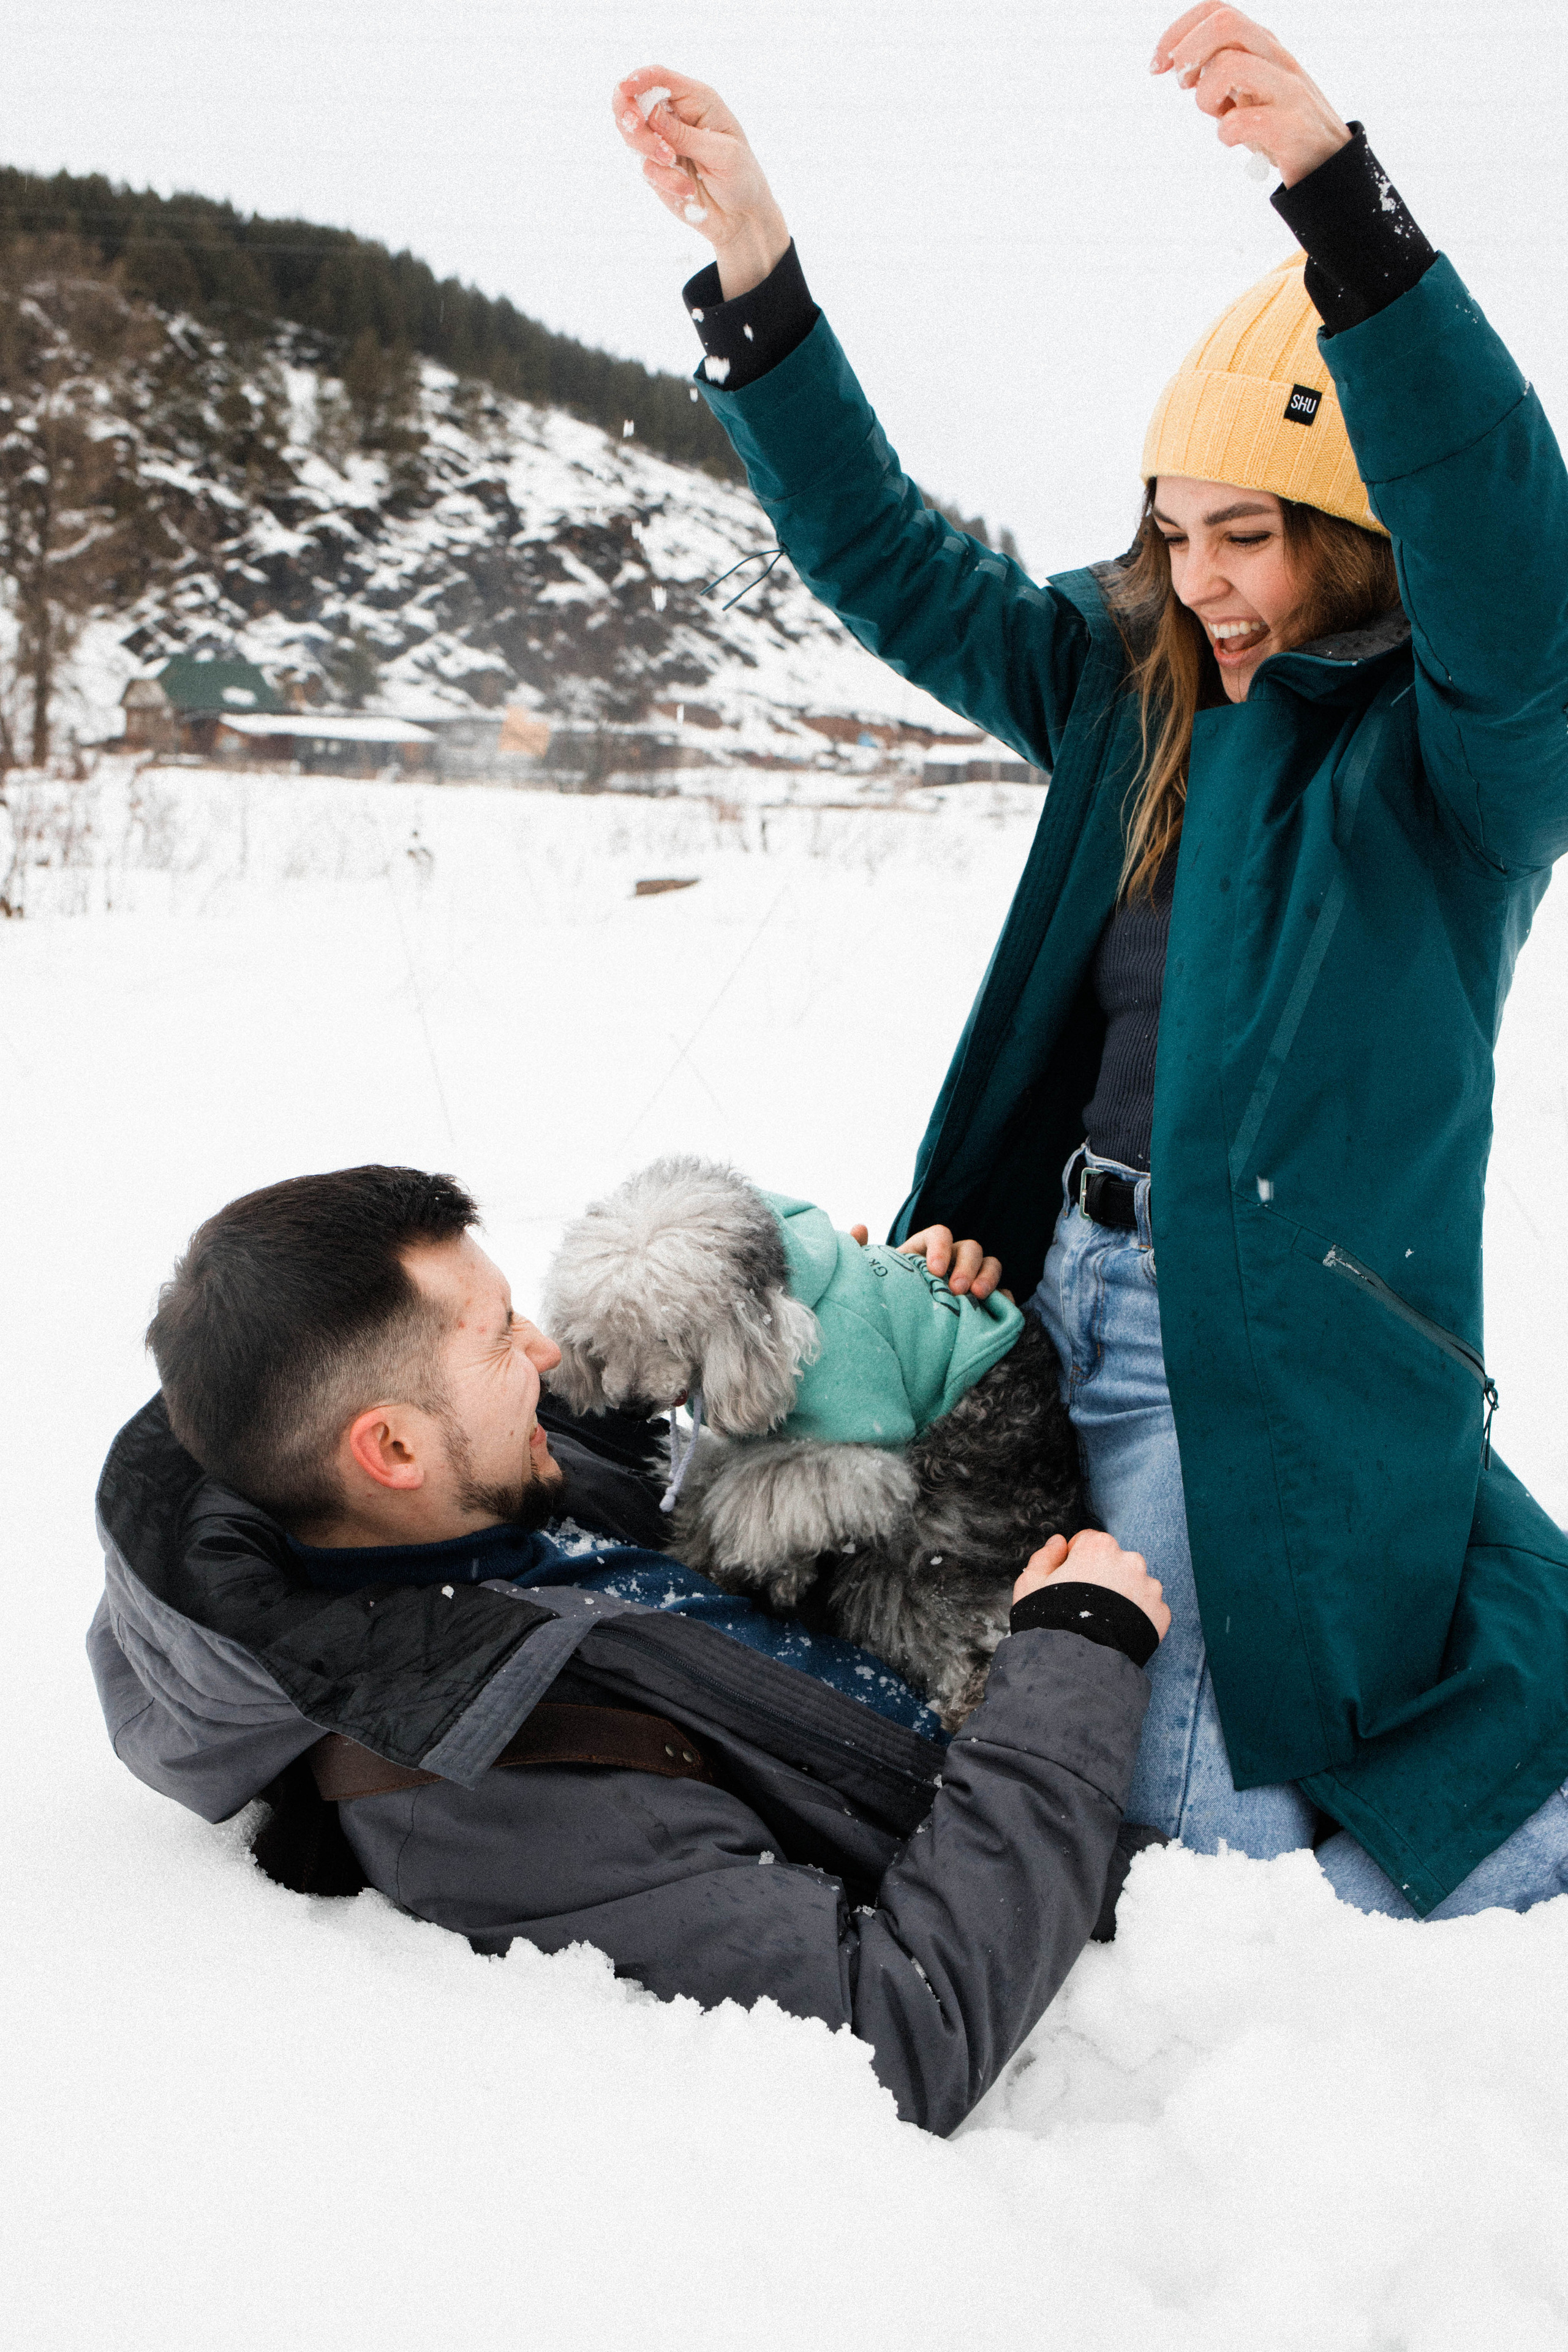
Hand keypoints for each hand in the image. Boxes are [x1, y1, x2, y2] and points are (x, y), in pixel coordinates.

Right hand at [612, 67, 791, 299]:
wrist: (741, 215)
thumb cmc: (741, 176)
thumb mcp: (721, 152)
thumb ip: (685, 134)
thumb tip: (650, 113)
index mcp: (696, 99)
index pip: (659, 78)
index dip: (638, 79)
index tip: (624, 89)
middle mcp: (675, 116)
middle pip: (634, 100)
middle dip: (631, 116)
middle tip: (636, 128)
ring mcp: (662, 142)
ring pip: (632, 134)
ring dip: (647, 148)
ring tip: (672, 162)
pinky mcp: (657, 168)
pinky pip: (646, 167)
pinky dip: (663, 178)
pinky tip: (686, 188)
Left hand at [846, 1221, 1003, 1301]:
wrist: (897, 1345)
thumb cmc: (884, 1305)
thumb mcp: (870, 1280)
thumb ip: (860, 1254)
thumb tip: (859, 1227)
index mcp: (924, 1251)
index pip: (939, 1234)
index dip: (940, 1246)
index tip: (934, 1270)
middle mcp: (952, 1262)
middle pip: (969, 1248)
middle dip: (967, 1265)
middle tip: (958, 1289)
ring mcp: (971, 1282)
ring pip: (991, 1265)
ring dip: (988, 1277)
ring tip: (978, 1297)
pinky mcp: (985, 1305)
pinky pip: (1004, 1295)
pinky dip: (1005, 1298)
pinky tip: (999, 1308)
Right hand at [1013, 1530, 1170, 1642]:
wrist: (1076, 1662)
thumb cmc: (1050, 1621)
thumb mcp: (1031, 1584)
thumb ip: (1044, 1556)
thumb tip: (1058, 1542)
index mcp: (1098, 1547)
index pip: (1089, 1541)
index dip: (1076, 1560)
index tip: (1070, 1581)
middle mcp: (1129, 1560)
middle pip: (1115, 1561)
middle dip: (1103, 1576)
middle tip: (1087, 1604)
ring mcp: (1149, 1587)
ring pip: (1135, 1584)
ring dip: (1123, 1595)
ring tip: (1104, 1620)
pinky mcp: (1161, 1612)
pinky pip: (1149, 1609)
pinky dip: (1138, 1617)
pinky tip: (1119, 1632)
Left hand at [1150, 8, 1350, 187]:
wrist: (1329, 165)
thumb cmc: (1279, 126)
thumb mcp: (1248, 88)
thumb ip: (1221, 70)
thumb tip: (1181, 63)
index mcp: (1260, 45)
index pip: (1215, 11)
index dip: (1177, 33)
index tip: (1157, 67)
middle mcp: (1275, 58)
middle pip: (1223, 24)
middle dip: (1188, 54)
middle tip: (1185, 87)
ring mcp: (1286, 90)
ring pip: (1230, 66)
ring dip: (1206, 96)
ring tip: (1216, 116)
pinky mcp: (1292, 127)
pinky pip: (1244, 121)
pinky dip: (1227, 134)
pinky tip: (1233, 141)